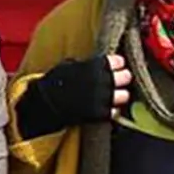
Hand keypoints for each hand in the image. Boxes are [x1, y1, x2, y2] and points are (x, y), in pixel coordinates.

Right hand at [17, 53, 131, 137]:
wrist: (47, 102)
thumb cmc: (56, 81)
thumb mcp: (71, 65)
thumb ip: (88, 65)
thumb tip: (99, 64)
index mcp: (96, 65)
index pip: (119, 61)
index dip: (116, 64)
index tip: (113, 66)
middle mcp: (103, 80)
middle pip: (126, 77)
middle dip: (121, 79)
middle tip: (115, 81)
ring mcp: (103, 98)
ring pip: (124, 96)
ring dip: (119, 96)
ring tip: (111, 96)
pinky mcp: (101, 113)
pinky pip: (115, 111)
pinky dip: (111, 110)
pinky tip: (104, 108)